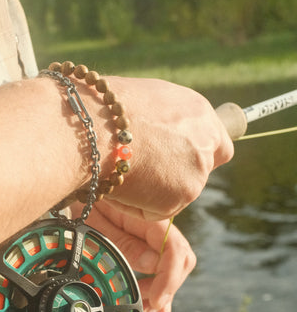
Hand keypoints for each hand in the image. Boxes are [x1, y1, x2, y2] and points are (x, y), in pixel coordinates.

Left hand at [74, 200, 195, 311]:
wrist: (77, 185)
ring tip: (144, 311)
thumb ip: (125, 244)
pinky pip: (159, 264)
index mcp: (149, 216)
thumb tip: (153, 265)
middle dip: (166, 288)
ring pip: (172, 265)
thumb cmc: (82, 201)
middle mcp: (158, 225)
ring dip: (161, 290)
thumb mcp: (97, 223)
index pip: (173, 249)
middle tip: (146, 309)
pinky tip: (150, 302)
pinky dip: (156, 284)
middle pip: (180, 260)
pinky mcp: (146, 241)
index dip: (169, 278)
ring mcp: (154, 233)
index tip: (157, 301)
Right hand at [92, 77, 233, 219]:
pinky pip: (155, 211)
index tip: (180, 160)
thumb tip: (158, 134)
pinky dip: (136, 205)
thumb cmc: (104, 109)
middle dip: (175, 176)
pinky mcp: (181, 197)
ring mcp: (197, 172)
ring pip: (176, 194)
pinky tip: (119, 183)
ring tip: (122, 170)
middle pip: (200, 171)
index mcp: (199, 111)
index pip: (218, 142)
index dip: (197, 153)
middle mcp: (206, 140)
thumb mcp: (145, 100)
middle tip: (146, 173)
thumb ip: (165, 120)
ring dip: (152, 191)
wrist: (92, 127)